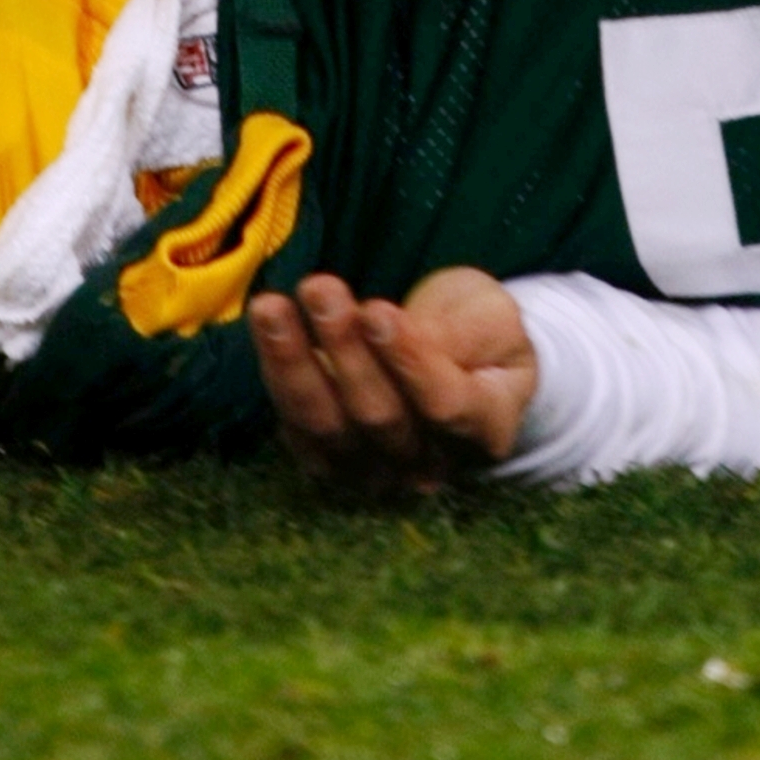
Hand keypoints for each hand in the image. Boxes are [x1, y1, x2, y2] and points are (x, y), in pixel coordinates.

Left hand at [249, 268, 537, 497]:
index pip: (446, 405)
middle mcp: (428, 464)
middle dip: (345, 351)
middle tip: (320, 288)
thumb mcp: (491, 318)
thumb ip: (458, 332)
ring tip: (272, 307)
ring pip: (325, 426)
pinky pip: (295, 422)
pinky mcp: (327, 458)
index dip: (410, 361)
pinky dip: (278, 370)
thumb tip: (392, 330)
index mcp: (486, 427)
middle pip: (379, 418)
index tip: (377, 310)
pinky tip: (268, 322)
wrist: (456, 363)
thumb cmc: (480, 336)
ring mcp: (374, 470)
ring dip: (294, 363)